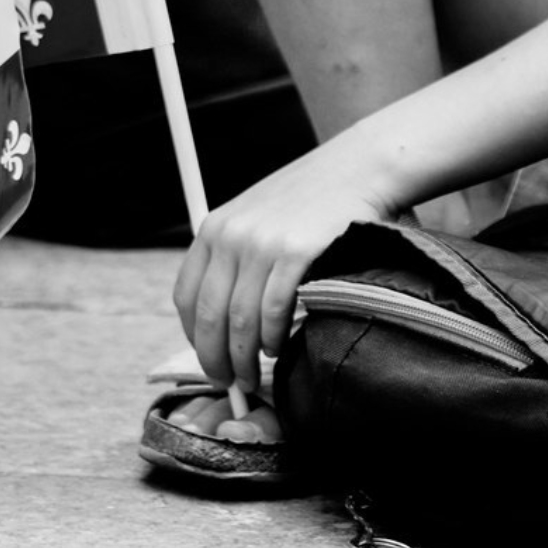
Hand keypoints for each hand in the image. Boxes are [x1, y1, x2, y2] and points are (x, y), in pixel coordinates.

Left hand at [175, 136, 400, 386]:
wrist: (362, 164)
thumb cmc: (315, 195)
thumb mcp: (259, 214)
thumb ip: (237, 254)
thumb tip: (222, 319)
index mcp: (216, 226)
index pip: (186, 296)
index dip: (193, 336)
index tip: (207, 357)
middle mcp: (232, 235)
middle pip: (209, 316)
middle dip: (215, 359)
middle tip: (229, 383)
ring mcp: (262, 243)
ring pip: (240, 321)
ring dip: (244, 358)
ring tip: (253, 374)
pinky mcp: (295, 251)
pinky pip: (273, 311)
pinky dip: (272, 338)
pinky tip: (277, 347)